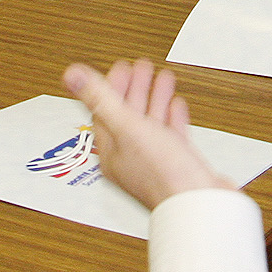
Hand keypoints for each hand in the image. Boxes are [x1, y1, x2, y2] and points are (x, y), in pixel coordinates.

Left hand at [62, 58, 233, 209]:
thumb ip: (101, 99)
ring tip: (160, 77)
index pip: (105, 113)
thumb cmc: (163, 175)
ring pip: (151, 122)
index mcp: (113, 152)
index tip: (120, 67)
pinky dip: (172, 117)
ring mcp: (156, 161)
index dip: (111, 87)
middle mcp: (131, 158)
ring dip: (154, 97)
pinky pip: (172, 135)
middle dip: (134, 88)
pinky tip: (176, 105)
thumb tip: (72, 76)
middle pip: (128, 115)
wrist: (199, 204)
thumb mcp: (128, 127)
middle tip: (139, 68)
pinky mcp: (178, 164)